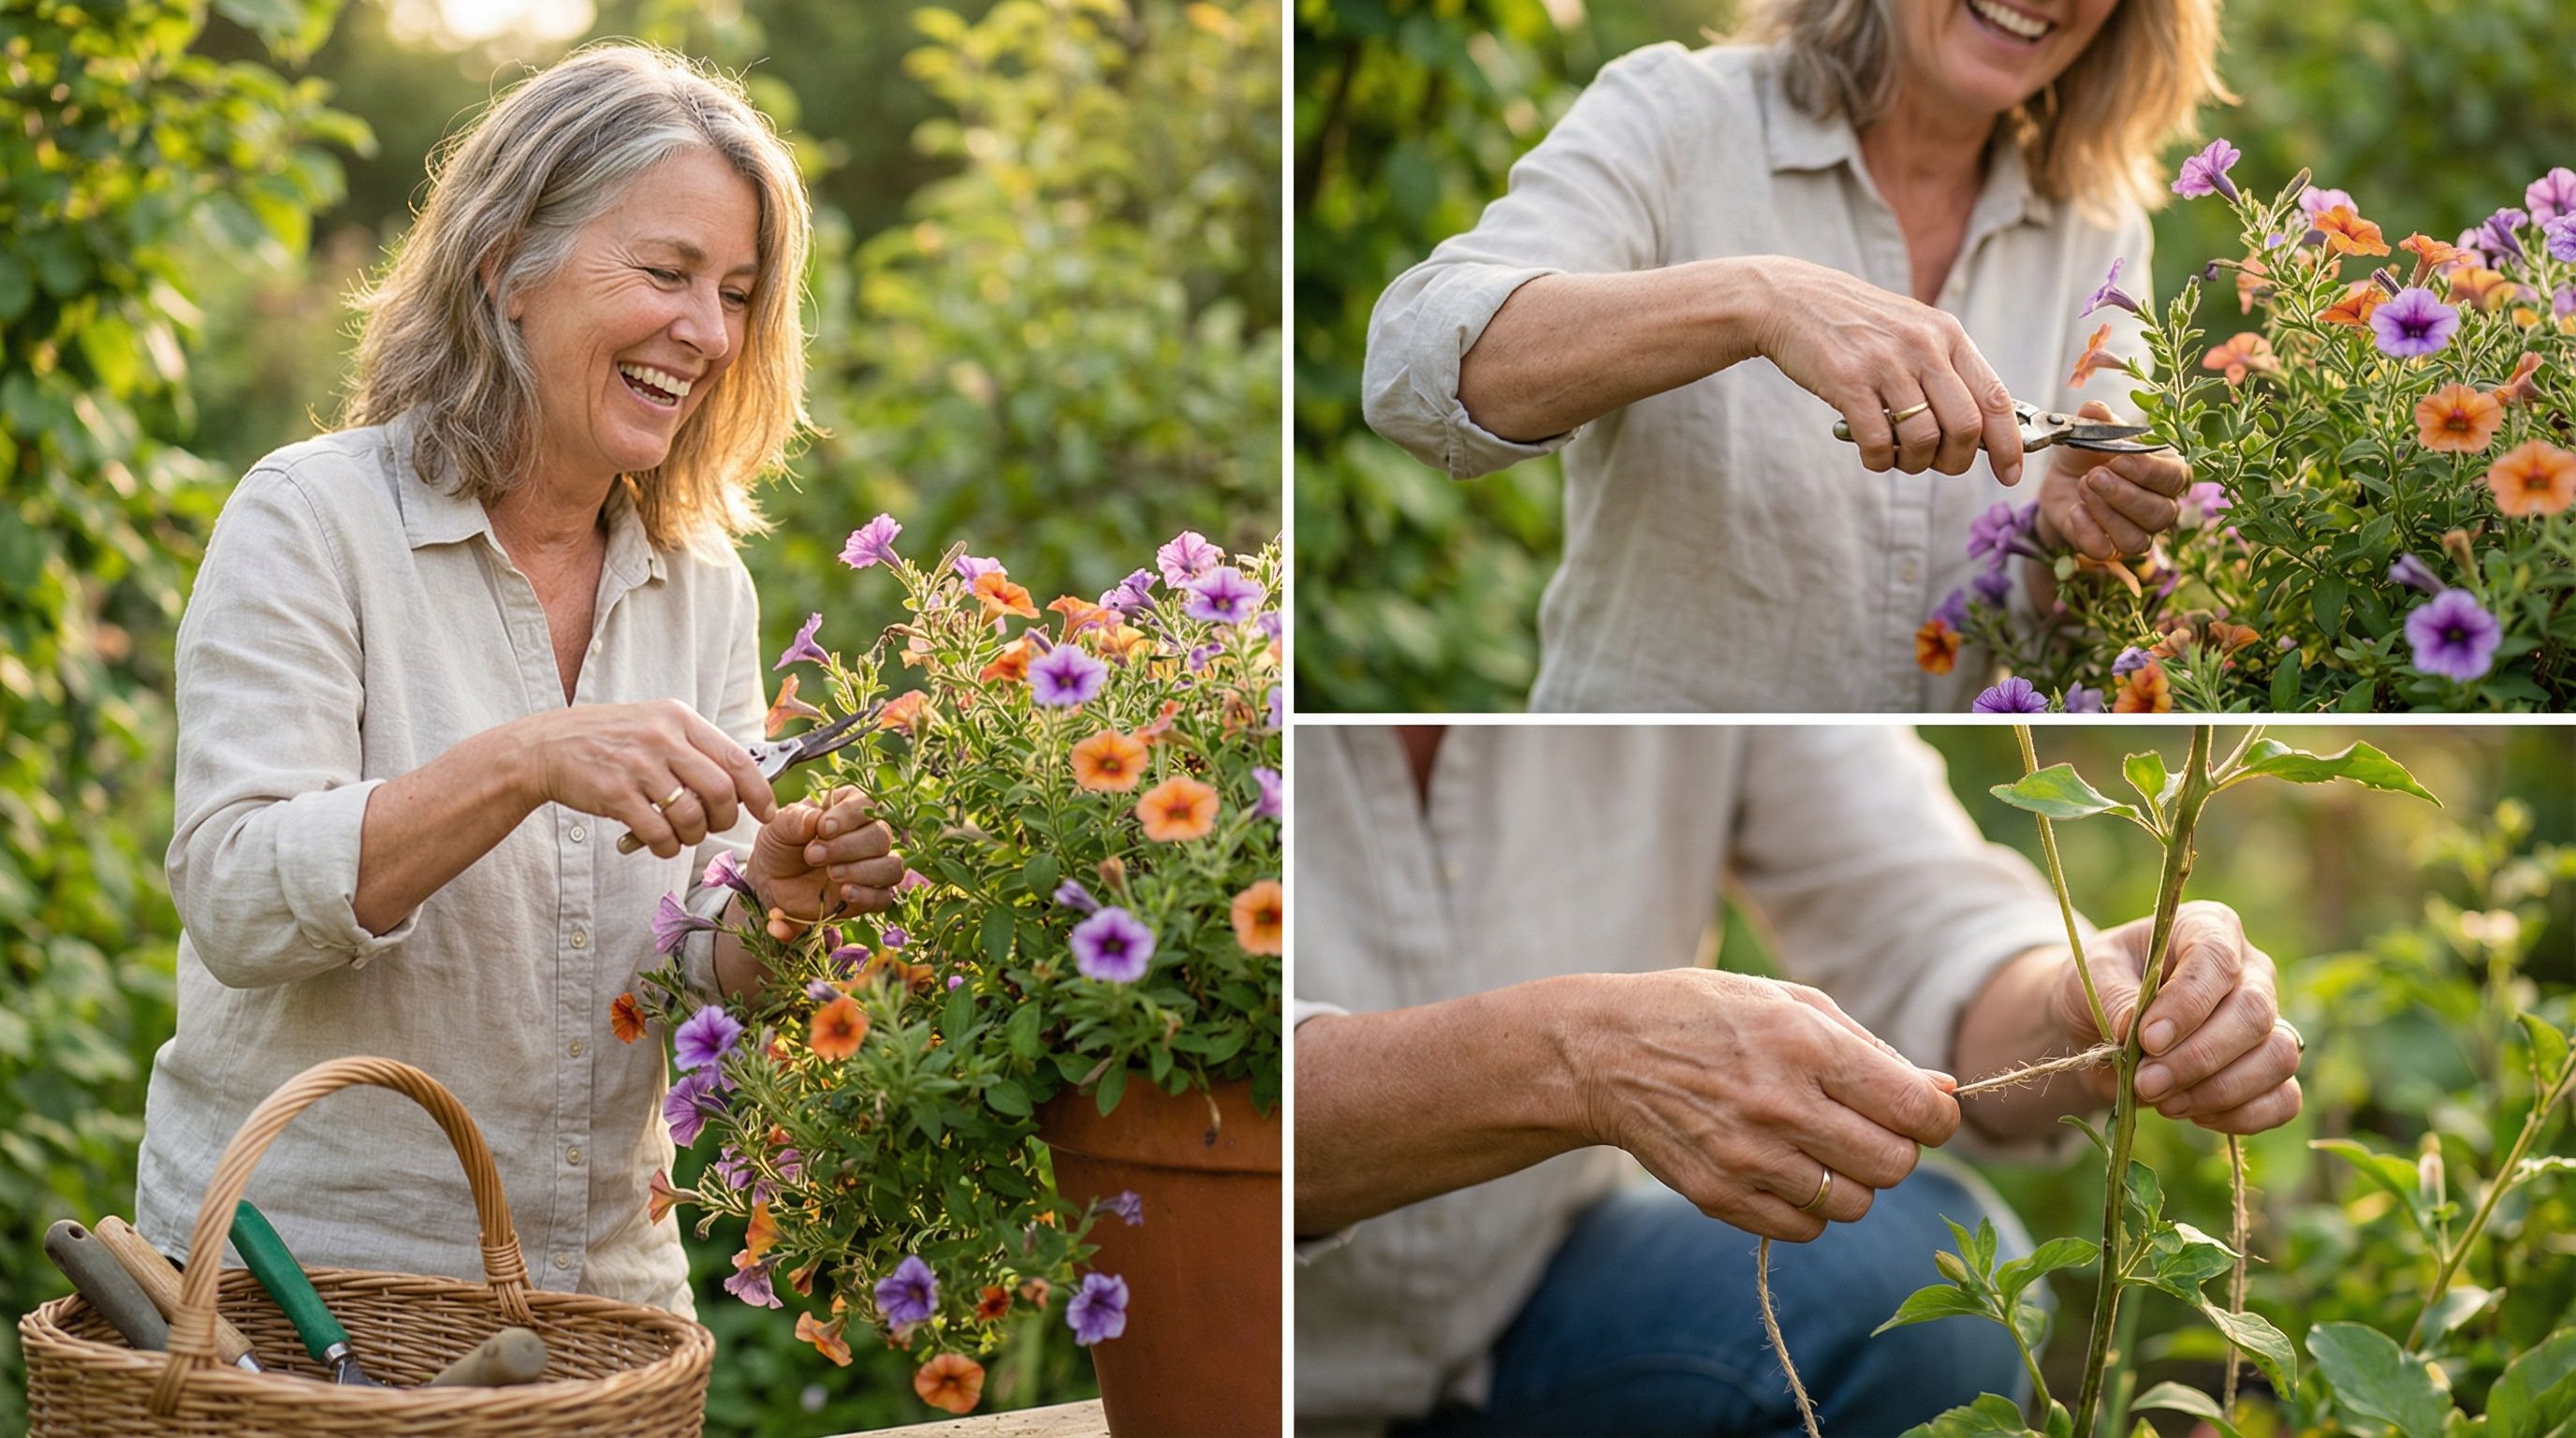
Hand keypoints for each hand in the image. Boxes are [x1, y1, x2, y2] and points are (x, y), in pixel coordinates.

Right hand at [519, 700, 776, 858]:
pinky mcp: (615, 794)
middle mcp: (662, 738)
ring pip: (691, 817)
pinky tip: (659, 843)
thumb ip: (694, 749)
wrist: (546, 746)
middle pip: (721, 792)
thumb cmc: (609, 741)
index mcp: (678, 718)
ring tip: (680, 835)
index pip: (737, 758)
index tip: (766, 812)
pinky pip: (659, 833)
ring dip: (692, 836)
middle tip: (713, 826)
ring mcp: (638, 766)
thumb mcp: (655, 726)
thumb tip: (743, 783)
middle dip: (725, 819)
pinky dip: (666, 847)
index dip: (759, 791)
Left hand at [745, 785, 902, 939]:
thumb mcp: (776, 828)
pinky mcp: (869, 896)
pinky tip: (844, 893)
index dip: (849, 816)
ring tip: (831, 874)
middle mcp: (866, 835)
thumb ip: (794, 820)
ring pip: (892, 866)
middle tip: (813, 855)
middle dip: (848, 847)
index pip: (866, 805)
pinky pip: (885, 897)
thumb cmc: (779, 846)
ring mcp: (872, 867)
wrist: (771, 883)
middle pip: (882, 836)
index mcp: (847, 809)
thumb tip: (815, 818)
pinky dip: (868, 895)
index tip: (822, 829)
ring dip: (863, 871)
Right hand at [1576, 969, 1960, 1241]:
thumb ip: (1869, 1047)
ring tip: (1818, 1147)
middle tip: (1865, 1128)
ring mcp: (1746, 1157)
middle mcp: (1779, 1105)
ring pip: (1854, 1204)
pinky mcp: (1719, 1196)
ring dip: (1852, 1181)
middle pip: (1895, 1166)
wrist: (1603, 1053)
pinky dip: (1808, 1208)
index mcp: (1805, 1045)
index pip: (1917, 1111)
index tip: (1923, 1112)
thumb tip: (1942, 1093)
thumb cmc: (1706, 1015)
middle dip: (1896, 1150)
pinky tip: (1783, 1170)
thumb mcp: (1786, 1001)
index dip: (1938, 1118)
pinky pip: (1805, 1230)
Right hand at [1753, 258, 2027, 482]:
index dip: (2009, 444)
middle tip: (1938, 465)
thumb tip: (1979, 426)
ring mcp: (1885, 363)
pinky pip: (1878, 441)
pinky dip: (1878, 460)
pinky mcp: (1848, 381)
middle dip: (1957, 461)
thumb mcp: (1913, 330)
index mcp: (1948, 334)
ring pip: (1924, 439)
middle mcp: (1923, 346)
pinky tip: (1872, 454)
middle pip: (1965, 426)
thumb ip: (1946, 369)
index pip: (1995, 397)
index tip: (2010, 473)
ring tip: (1898, 457)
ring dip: (1915, 464)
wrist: (1791, 299)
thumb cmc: (1856, 324)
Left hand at [2036, 400, 2192, 559]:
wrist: (2062, 481)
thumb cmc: (2090, 454)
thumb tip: (2093, 409)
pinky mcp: (2108, 549)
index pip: (2175, 478)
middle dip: (2124, 495)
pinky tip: (2075, 510)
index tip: (2118, 459)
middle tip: (2093, 476)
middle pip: (2160, 513)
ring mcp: (2137, 532)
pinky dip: (2088, 531)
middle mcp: (2160, 506)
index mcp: (2167, 472)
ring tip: (2082, 487)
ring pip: (2136, 539)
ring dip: (2106, 513)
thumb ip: (2097, 421)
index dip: (2148, 471)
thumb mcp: (2091, 432)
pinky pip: (2105, 551)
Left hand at [2053, 900, 2300, 1133]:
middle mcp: (2251, 971)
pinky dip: (2241, 1115)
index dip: (2187, 1005)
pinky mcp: (2271, 1069)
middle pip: (2254, 1015)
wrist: (2099, 1024)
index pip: (2217, 960)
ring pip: (2278, 1058)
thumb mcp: (2090, 975)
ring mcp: (2270, 1021)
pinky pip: (2284, 1099)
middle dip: (2198, 1058)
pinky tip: (2192, 1113)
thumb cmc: (2100, 984)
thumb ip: (2112, 996)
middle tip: (2145, 1082)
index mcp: (2209, 928)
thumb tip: (2136, 1030)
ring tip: (2162, 1101)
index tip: (2148, 1039)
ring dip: (2219, 1090)